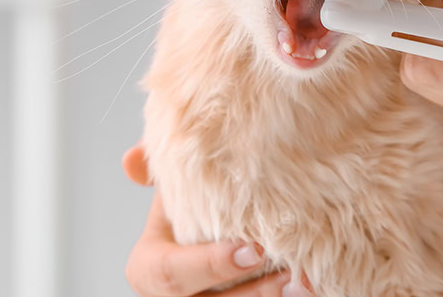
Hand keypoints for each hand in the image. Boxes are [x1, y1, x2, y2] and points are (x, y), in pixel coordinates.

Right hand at [123, 146, 305, 295]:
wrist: (214, 231)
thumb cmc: (191, 209)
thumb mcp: (171, 187)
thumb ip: (157, 167)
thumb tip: (131, 160)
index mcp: (148, 269)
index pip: (171, 274)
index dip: (210, 265)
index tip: (252, 248)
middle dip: (252, 293)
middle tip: (289, 271)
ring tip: (306, 281)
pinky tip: (311, 287)